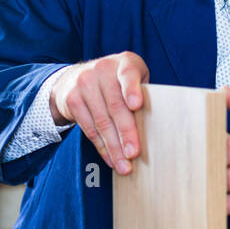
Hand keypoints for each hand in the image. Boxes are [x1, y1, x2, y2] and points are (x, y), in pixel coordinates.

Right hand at [50, 52, 148, 173]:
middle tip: (134, 153)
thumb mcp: (131, 79)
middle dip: (126, 133)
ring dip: (114, 147)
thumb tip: (157, 128)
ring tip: (124, 165)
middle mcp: (102, 70)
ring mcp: (84, 84)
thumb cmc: (115, 82)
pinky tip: (111, 159)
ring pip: (102, 121)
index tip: (136, 105)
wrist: (74, 77)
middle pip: (116, 106)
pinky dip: (102, 147)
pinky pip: (89, 129)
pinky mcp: (72, 100)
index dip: (132, 90)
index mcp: (124, 63)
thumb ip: (142, 93)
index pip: (128, 74)